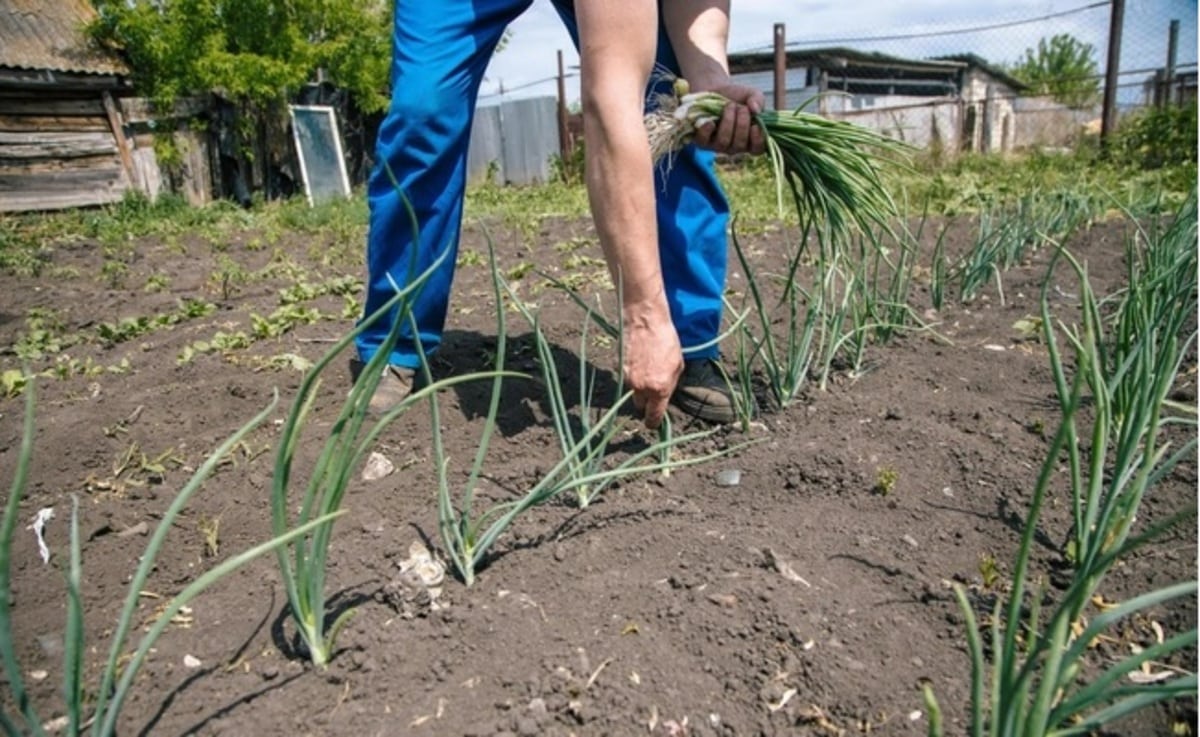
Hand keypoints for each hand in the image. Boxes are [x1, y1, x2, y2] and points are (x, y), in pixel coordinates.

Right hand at [622, 300, 682, 429]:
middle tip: (654, 391)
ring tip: (649, 370)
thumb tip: (665, 397)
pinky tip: (641, 362)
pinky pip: (628, 380)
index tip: (654, 424)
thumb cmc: (666, 341)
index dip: (654, 422)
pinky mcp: (620, 369)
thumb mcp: (678, 365)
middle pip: (640, 406)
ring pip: (633, 393)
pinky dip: (634, 376)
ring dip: (640, 388)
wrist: (646, 322)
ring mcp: (629, 379)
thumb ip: (670, 385)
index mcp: (659, 388)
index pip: (654, 416)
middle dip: (646, 403)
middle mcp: (642, 387)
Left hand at [691, 82, 765, 155]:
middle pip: (739, 145)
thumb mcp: (750, 95)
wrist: (714, 89)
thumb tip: (755, 110)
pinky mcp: (702, 140)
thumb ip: (758, 100)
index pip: (757, 149)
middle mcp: (733, 146)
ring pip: (723, 142)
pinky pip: (704, 141)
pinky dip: (707, 130)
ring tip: (729, 106)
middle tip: (741, 108)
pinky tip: (711, 121)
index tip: (755, 126)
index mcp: (749, 139)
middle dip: (742, 125)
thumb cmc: (735, 96)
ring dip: (728, 122)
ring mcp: (717, 145)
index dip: (758, 141)